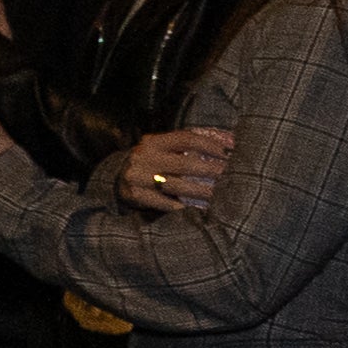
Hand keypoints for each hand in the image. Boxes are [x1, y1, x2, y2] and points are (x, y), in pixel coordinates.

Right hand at [110, 125, 234, 215]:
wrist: (118, 178)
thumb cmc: (151, 163)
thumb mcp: (161, 149)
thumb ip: (185, 146)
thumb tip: (226, 143)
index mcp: (152, 142)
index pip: (185, 139)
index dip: (209, 144)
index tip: (229, 152)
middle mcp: (144, 157)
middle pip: (184, 164)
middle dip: (211, 171)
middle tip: (230, 176)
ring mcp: (138, 177)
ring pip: (177, 186)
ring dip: (202, 192)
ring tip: (219, 195)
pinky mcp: (136, 196)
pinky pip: (166, 203)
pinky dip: (184, 207)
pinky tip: (199, 208)